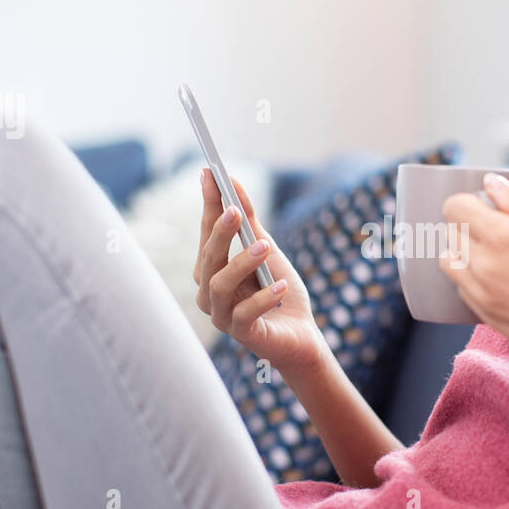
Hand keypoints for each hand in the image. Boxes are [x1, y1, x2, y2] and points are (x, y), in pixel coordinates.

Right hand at [194, 167, 324, 374]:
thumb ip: (251, 222)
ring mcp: (221, 316)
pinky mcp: (241, 335)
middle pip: (208, 258)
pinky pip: (245, 314)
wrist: (301, 336)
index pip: (206, 233)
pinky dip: (263, 298)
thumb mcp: (268, 251)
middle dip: (219, 232)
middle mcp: (209, 292)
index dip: (208, 204)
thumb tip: (234, 183)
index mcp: (212, 270)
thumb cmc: (280, 291)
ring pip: (220, 284)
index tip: (209, 173)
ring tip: (265, 247)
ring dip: (242, 263)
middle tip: (235, 210)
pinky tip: (280, 286)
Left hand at [438, 174, 508, 372]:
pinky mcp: (482, 313)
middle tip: (498, 229)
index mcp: (501, 236)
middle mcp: (481, 264)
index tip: (487, 206)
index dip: (469, 201)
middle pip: (450, 231)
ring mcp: (478, 292)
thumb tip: (491, 183)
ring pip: (448, 260)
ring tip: (493, 253)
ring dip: (462, 251)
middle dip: (467, 224)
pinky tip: (498, 276)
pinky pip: (460, 285)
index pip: (455, 207)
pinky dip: (469, 275)